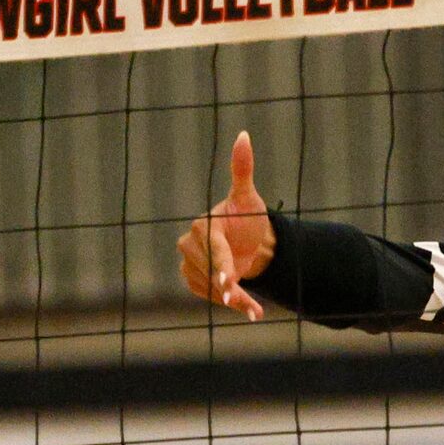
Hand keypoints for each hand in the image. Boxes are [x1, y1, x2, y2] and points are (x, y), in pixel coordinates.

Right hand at [176, 130, 275, 319]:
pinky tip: (244, 306)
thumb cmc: (248, 218)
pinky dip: (225, 303)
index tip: (230, 285)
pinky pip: (206, 296)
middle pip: (213, 273)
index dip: (222, 268)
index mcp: (205, 225)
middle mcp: (190, 243)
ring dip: (233, 301)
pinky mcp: (190, 278)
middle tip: (255, 307)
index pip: (214, 249)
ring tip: (254, 309)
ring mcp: (188, 262)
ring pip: (209, 288)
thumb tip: (243, 135)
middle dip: (234, 290)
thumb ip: (243, 170)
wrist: (247, 240)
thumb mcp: (249, 198)